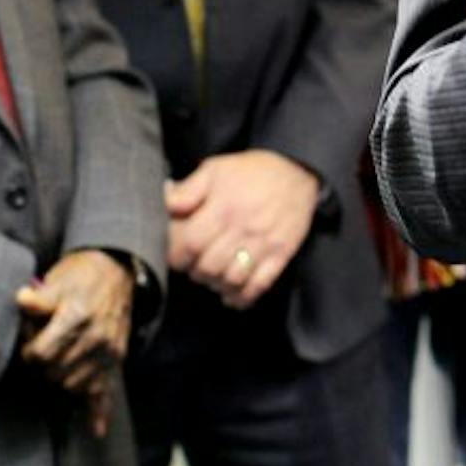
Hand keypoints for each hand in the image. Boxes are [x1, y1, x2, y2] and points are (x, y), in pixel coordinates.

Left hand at [15, 250, 132, 423]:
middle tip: (41, 350)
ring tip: (56, 363)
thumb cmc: (80, 275)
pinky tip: (97, 431)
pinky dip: (100, 414)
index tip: (29, 343)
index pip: (41, 355)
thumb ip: (38, 299)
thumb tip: (20, 300)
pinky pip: (107, 392)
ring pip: (74, 387)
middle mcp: (95, 338)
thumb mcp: (57, 280)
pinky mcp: (115, 360)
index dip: (28, 352)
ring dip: (59, 382)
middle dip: (42, 367)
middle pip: (55, 374)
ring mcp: (107, 352)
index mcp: (77, 318)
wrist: (115, 270)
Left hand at [166, 150, 320, 308]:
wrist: (297, 170)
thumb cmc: (253, 171)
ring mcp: (264, 243)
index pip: (190, 244)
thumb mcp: (215, 169)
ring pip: (232, 280)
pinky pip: (260, 285)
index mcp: (223, 207)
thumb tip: (167, 204)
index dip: (178, 256)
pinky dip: (243, 297)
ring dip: (217, 285)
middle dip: (196, 273)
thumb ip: (188, 189)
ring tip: (213, 278)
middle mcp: (243, 228)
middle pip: (209, 267)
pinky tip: (232, 295)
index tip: (178, 256)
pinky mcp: (281, 253)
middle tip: (195, 267)